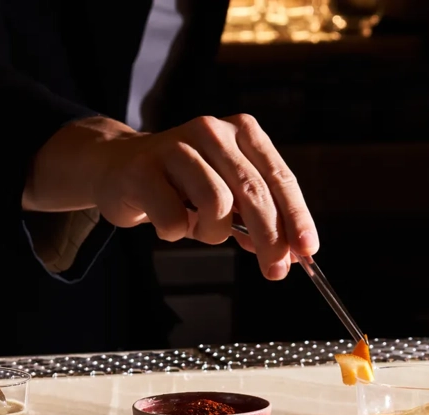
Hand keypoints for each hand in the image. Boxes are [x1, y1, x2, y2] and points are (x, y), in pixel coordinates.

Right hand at [23, 115, 317, 280]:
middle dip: (270, 239)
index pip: (281, 180)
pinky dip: (178, 232)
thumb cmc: (184, 187)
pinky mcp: (144, 168)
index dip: (298, 219)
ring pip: (217, 204)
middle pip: (254, 193)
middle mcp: (213, 131)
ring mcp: (176, 145)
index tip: (308, 252)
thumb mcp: (230, 200)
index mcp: (244, 133)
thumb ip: (259, 223)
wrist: (120, 169)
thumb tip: (287, 256)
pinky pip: (176, 218)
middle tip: (274, 270)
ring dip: (215, 233)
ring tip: (202, 230)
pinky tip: (170, 224)